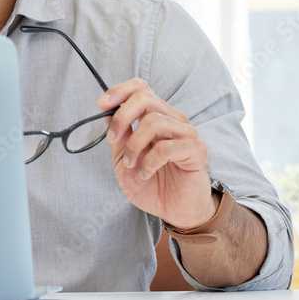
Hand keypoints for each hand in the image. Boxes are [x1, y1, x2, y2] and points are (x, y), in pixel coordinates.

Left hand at [99, 79, 216, 228]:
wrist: (175, 212)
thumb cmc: (153, 185)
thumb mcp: (125, 160)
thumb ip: (119, 136)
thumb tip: (107, 111)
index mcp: (156, 117)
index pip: (141, 88)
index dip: (120, 91)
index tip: (102, 104)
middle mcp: (172, 120)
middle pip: (145, 98)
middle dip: (122, 117)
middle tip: (113, 140)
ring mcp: (186, 133)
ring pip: (154, 121)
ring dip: (134, 145)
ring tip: (132, 165)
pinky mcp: (196, 150)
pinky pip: (167, 147)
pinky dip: (149, 161)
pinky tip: (146, 173)